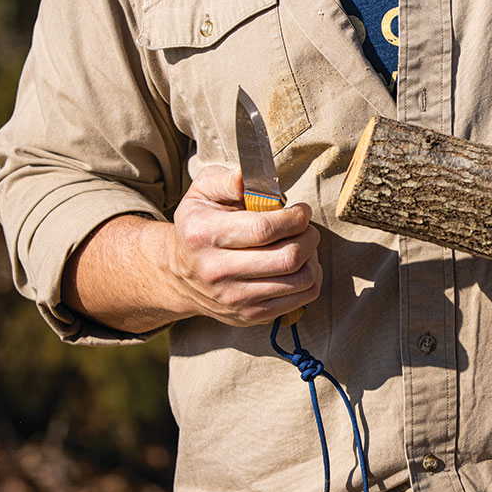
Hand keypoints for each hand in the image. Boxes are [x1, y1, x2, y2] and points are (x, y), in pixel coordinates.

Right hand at [166, 164, 321, 326]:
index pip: (263, 230)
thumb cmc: (199, 224)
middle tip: (306, 226)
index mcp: (205, 235)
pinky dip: (310, 280)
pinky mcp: (249, 316)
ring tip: (304, 244)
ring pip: (298, 282)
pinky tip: (301, 265)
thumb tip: (246, 175)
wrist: (179, 274)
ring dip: (312, 258)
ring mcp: (234, 299)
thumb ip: (226, 179)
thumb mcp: (202, 191)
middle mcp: (217, 271)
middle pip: (287, 258)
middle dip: (309, 236)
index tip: (301, 210)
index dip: (293, 218)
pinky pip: (299, 300)